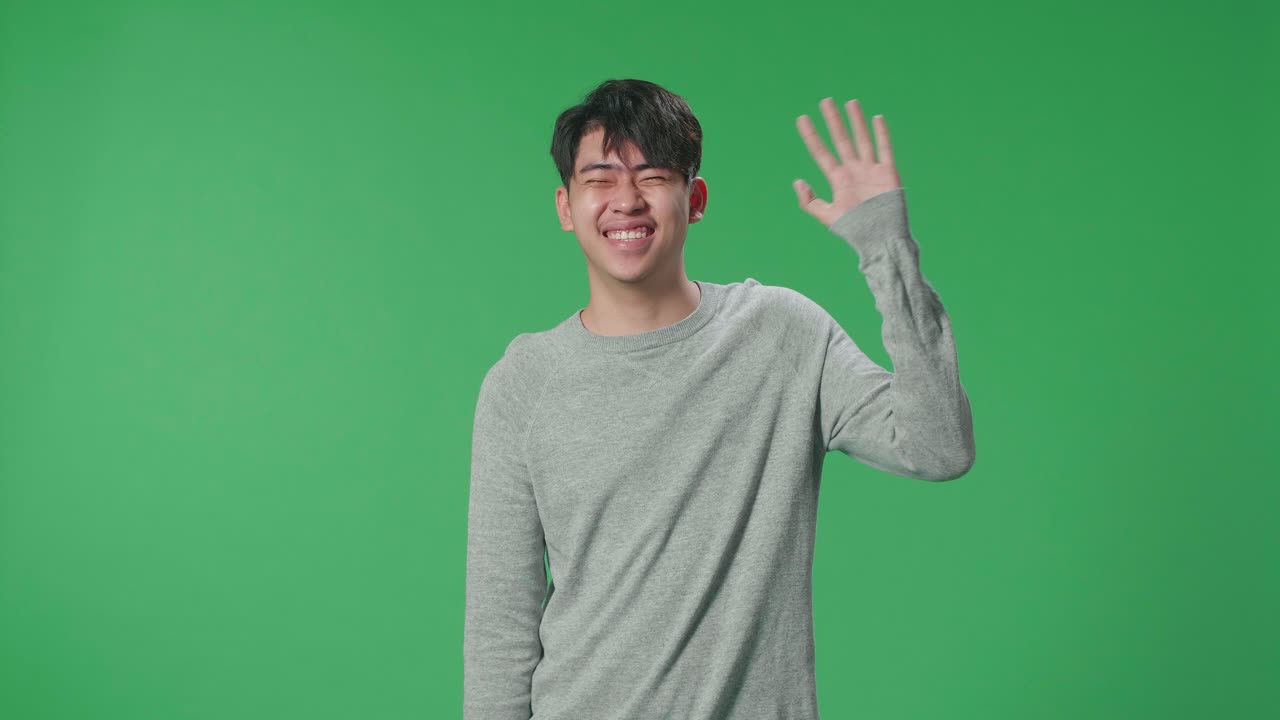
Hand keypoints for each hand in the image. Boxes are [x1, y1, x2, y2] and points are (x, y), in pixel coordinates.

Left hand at [794, 97, 902, 227]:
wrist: (879, 237)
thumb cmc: (853, 229)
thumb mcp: (826, 216)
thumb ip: (809, 201)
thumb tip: (797, 181)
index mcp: (838, 180)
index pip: (821, 153)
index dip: (811, 136)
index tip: (802, 119)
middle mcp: (853, 171)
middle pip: (841, 140)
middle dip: (833, 121)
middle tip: (825, 101)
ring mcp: (870, 170)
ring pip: (862, 139)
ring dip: (856, 121)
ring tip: (850, 102)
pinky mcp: (888, 172)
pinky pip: (884, 149)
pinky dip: (881, 134)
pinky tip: (875, 118)